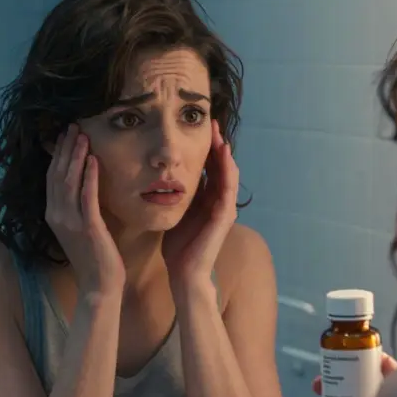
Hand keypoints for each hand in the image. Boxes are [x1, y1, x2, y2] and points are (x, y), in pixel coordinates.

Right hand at [45, 124, 123, 294]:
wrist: (98, 285)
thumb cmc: (93, 257)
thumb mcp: (79, 228)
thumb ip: (76, 207)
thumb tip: (82, 184)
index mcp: (53, 215)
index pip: (52, 178)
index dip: (58, 155)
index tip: (65, 135)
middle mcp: (57, 216)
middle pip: (57, 175)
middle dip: (65, 148)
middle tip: (73, 126)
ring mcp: (71, 222)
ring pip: (69, 182)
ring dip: (76, 156)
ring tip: (83, 135)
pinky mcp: (88, 228)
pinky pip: (87, 197)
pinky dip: (89, 177)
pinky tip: (94, 160)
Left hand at [162, 120, 238, 287]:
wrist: (184, 272)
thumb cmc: (179, 247)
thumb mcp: (177, 213)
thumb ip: (179, 196)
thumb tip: (167, 175)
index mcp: (208, 200)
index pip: (211, 168)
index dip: (208, 149)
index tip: (201, 129)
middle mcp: (220, 202)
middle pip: (222, 167)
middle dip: (218, 145)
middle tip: (212, 123)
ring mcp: (225, 209)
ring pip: (229, 174)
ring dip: (225, 154)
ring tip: (219, 134)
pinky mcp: (224, 216)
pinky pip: (228, 188)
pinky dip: (227, 170)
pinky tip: (223, 154)